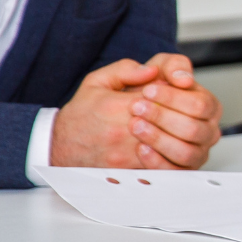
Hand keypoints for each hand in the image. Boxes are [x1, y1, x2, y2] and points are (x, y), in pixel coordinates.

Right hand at [50, 54, 221, 169]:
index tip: (175, 91)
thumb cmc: (81, 114)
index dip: (175, 94)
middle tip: (182, 110)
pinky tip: (175, 145)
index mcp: (118, 107)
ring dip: (183, 135)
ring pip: (174, 146)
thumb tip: (152, 69)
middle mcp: (124, 132)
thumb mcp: (97, 81)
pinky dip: (175, 157)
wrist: (58, 146)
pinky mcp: (132, 172)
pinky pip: (165, 168)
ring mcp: (129, 156)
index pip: (162, 97)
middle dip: (182, 113)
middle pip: (173, 122)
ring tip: (180, 126)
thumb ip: (126, 69)